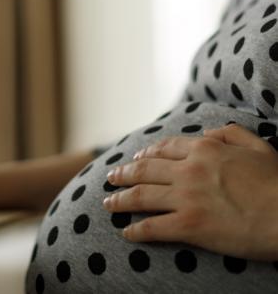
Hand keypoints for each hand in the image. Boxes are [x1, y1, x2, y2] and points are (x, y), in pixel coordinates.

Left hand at [102, 123, 277, 259]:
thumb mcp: (257, 146)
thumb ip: (230, 133)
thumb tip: (207, 131)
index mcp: (204, 149)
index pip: (164, 149)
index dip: (145, 154)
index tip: (134, 159)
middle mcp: (188, 170)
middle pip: (144, 170)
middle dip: (123, 173)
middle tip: (110, 177)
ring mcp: (186, 198)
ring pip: (141, 195)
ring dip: (120, 199)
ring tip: (108, 202)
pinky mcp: (189, 226)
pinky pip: (153, 227)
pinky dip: (136, 231)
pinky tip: (126, 233)